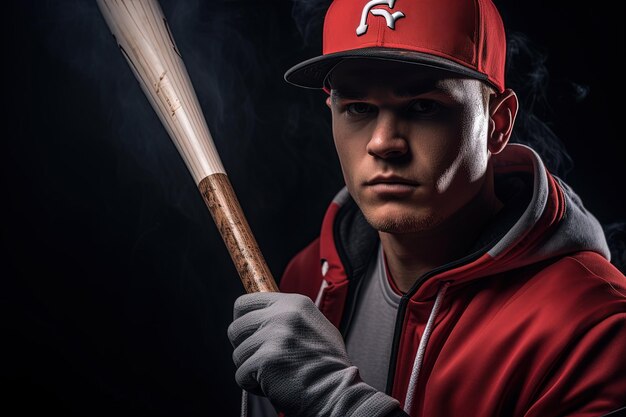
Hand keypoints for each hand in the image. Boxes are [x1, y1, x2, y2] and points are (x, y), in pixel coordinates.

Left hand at [227, 292, 399, 416]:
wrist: (338, 392)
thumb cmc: (328, 365)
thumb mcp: (315, 325)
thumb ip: (289, 316)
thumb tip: (262, 315)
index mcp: (294, 303)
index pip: (246, 303)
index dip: (242, 320)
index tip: (247, 333)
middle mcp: (283, 315)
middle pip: (236, 328)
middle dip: (244, 347)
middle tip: (261, 359)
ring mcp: (274, 337)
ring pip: (238, 353)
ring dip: (250, 368)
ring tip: (273, 374)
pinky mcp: (266, 360)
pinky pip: (241, 374)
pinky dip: (252, 385)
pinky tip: (272, 385)